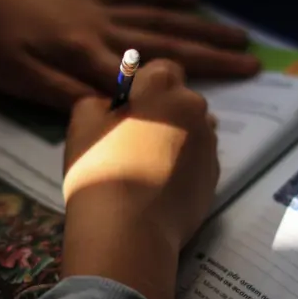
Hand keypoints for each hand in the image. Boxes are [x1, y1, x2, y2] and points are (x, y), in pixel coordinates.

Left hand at [0, 0, 259, 111]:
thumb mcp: (16, 79)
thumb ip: (65, 94)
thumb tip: (114, 111)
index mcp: (83, 53)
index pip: (142, 76)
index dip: (182, 88)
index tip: (219, 101)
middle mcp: (101, 27)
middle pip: (164, 43)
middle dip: (209, 55)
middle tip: (252, 63)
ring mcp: (99, 8)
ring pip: (159, 17)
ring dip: (200, 26)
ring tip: (238, 34)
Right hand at [60, 60, 218, 298]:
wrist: (128, 229)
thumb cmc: (100, 167)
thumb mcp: (81, 123)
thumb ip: (98, 102)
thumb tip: (111, 105)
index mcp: (163, 86)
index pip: (163, 69)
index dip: (146, 85)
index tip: (130, 107)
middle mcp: (195, 109)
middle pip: (181, 101)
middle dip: (164, 113)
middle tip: (135, 139)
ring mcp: (210, 145)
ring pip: (194, 131)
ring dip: (177, 140)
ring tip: (148, 167)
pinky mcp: (216, 178)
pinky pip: (199, 162)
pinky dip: (185, 168)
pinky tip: (161, 188)